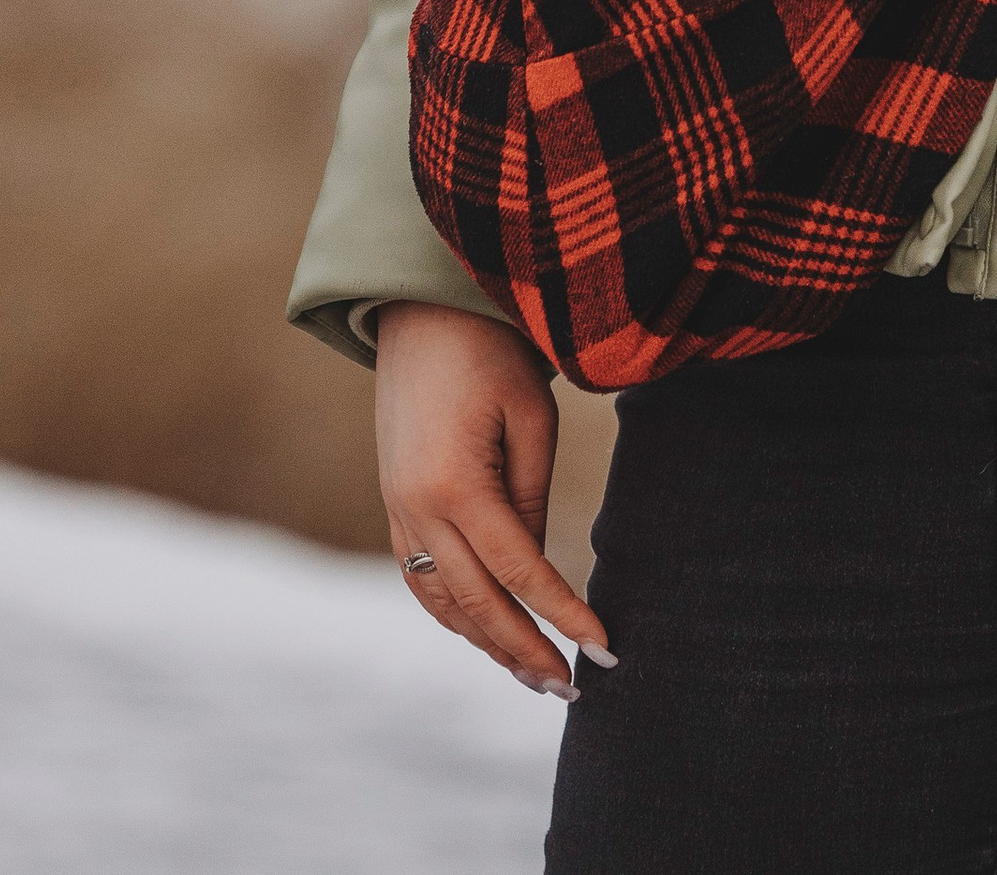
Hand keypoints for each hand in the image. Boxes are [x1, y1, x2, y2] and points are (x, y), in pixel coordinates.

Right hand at [374, 300, 613, 696]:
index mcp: (454, 485)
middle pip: (476, 604)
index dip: (563, 614)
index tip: (604, 647)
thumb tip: (534, 571)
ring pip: (441, 602)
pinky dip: (453, 613)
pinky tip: (484, 631)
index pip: (519, 572)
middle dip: (524, 651)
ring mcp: (396, 509)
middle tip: (571, 687)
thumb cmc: (490, 352)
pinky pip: (419, 578)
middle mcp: (416, 509)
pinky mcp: (392, 503)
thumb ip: (532, 499)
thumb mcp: (530, 417)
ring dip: (486, 643)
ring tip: (533, 675)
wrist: (422, 310)